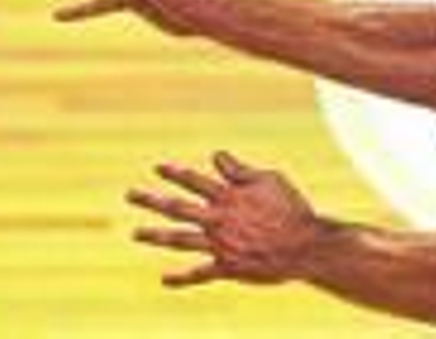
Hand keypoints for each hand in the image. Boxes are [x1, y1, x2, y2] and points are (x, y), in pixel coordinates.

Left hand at [128, 150, 324, 287]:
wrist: (306, 247)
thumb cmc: (290, 209)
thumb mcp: (268, 179)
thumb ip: (238, 170)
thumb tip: (215, 155)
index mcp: (228, 196)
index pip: (194, 180)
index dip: (175, 173)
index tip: (157, 168)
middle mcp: (218, 219)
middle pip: (177, 207)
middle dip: (151, 200)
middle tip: (130, 195)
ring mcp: (221, 244)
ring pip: (180, 239)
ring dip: (156, 235)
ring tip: (135, 233)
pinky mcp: (228, 267)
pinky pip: (200, 274)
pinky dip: (181, 278)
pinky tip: (164, 280)